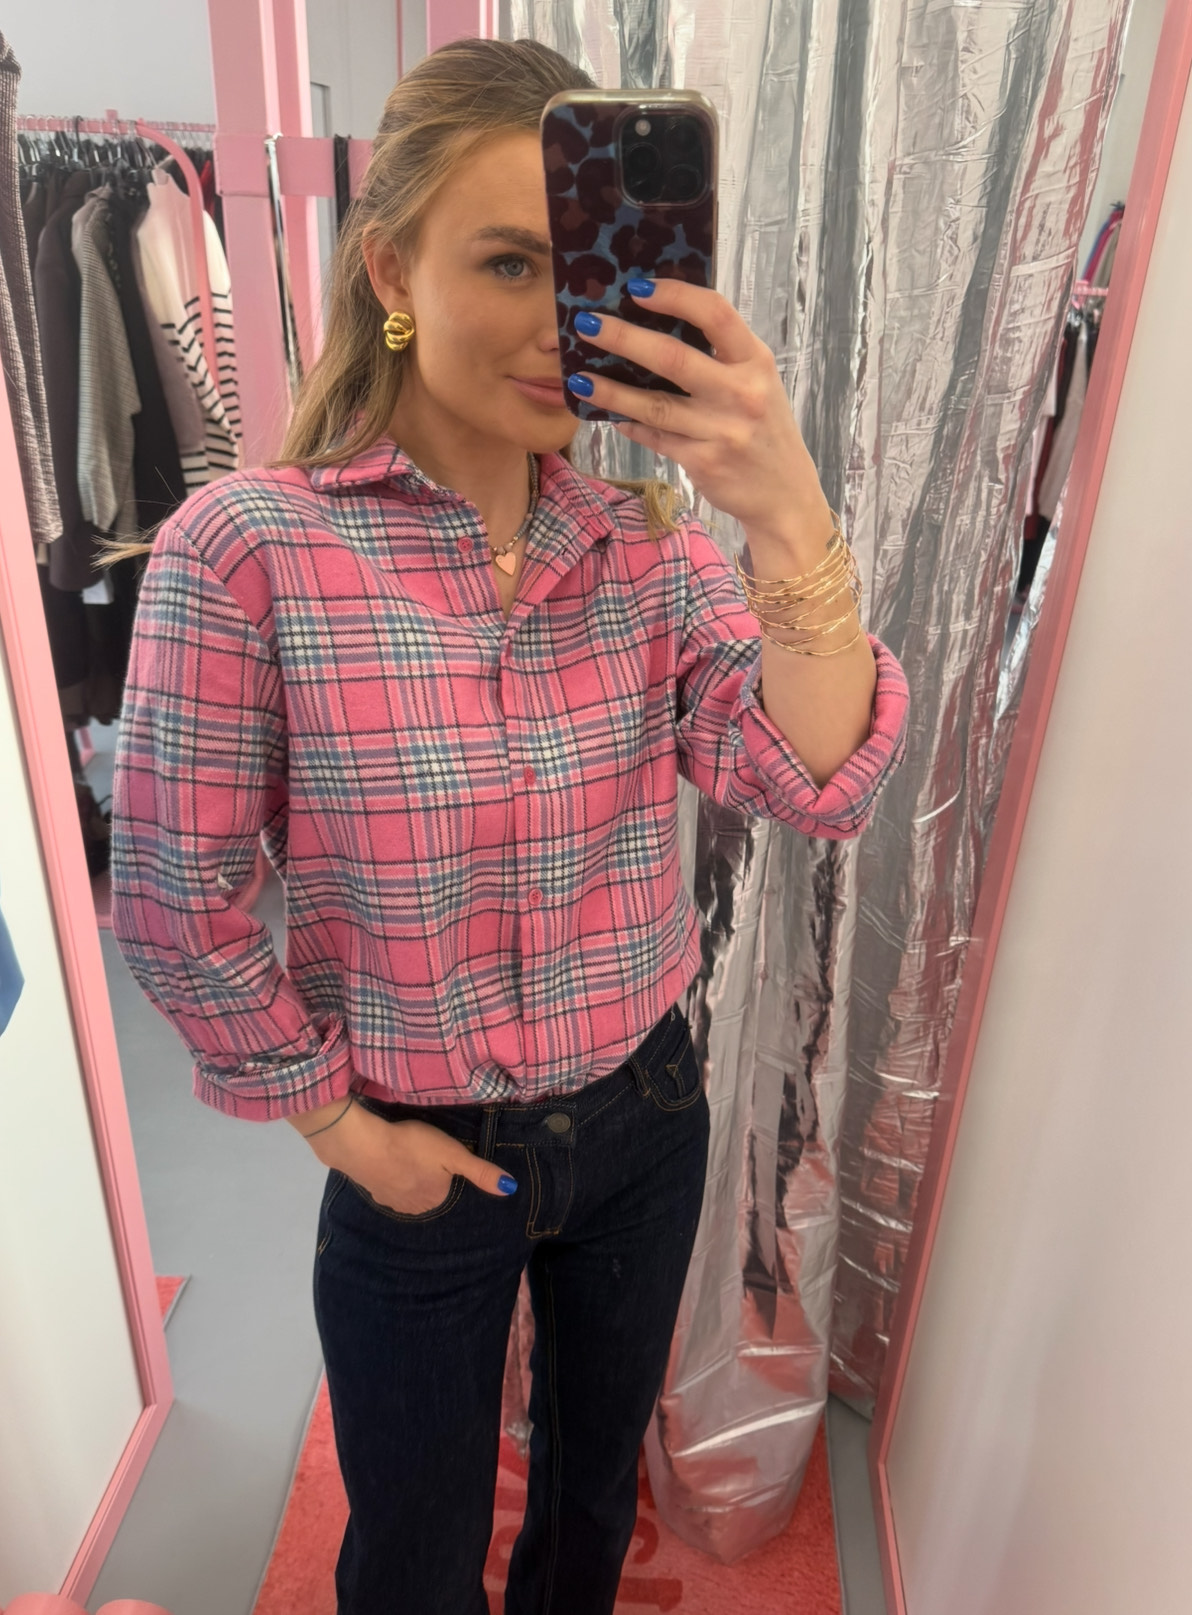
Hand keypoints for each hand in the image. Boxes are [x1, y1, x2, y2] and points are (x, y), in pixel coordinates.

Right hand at [306, 1099, 514, 1214]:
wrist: (363, 1144)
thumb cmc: (414, 1147)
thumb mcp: (453, 1155)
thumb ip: (481, 1172)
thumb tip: (511, 1189)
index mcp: (435, 1199)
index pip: (449, 1188)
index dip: (446, 1170)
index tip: (440, 1154)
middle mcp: (413, 1207)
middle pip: (427, 1191)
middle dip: (427, 1176)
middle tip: (423, 1151)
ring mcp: (389, 1200)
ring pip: (406, 1189)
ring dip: (407, 1176)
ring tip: (406, 1155)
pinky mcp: (370, 1189)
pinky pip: (386, 1184)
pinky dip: (389, 1174)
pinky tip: (387, 1160)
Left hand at [569, 279, 827, 539]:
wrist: (785, 493)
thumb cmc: (763, 429)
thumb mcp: (757, 383)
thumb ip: (720, 356)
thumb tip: (658, 322)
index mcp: (755, 361)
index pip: (714, 314)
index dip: (674, 295)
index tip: (636, 287)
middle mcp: (741, 392)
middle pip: (673, 357)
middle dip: (623, 337)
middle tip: (587, 324)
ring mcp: (721, 429)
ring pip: (654, 404)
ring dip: (611, 390)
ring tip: (578, 378)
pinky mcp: (703, 461)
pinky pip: (655, 437)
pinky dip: (630, 424)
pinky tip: (610, 415)